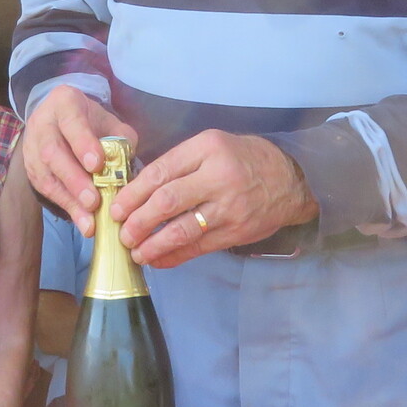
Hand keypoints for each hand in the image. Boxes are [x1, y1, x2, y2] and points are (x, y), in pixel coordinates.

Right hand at [24, 86, 133, 231]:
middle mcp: (42, 124)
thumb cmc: (88, 120)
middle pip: (53, 153)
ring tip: (89, 221)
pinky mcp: (31, 170)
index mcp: (64, 104)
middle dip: (74, 179)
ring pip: (45, 176)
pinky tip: (82, 220)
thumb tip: (125, 165)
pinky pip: (45, 190)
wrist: (58, 117)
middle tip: (94, 201)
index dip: (82, 144)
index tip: (97, 165)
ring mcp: (32, 149)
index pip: (71, 123)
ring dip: (69, 200)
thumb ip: (120, 138)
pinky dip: (66, 206)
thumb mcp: (107, 120)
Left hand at [115, 130, 318, 267]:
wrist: (290, 180)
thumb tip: (138, 190)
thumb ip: (179, 164)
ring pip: (182, 230)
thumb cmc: (242, 159)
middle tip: (122, 233)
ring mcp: (228, 207)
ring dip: (153, 245)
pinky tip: (158, 260)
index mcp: (206, 149)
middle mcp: (217, 177)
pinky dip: (174, 257)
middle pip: (167, 202)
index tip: (116, 208)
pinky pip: (198, 248)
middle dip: (138, 221)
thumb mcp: (211, 146)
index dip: (133, 194)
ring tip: (136, 252)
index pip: (160, 173)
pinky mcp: (236, 232)